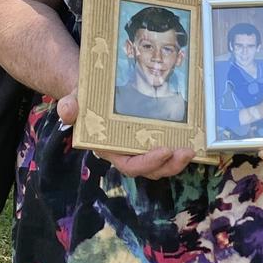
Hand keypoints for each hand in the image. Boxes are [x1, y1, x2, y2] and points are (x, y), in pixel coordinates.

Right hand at [57, 88, 194, 179]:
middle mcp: (126, 152)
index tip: (164, 151)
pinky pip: (166, 148)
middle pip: (150, 169)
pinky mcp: (150, 137)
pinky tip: (193, 139)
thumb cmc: (84, 99)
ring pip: (160, 164)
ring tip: (192, 150)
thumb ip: (70, 106)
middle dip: (168, 165)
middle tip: (186, 152)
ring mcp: (139, 146)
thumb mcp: (75, 99)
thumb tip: (68, 109)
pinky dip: (179, 148)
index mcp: (109, 149)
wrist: (92, 92)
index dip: (147, 162)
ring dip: (177, 161)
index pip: (129, 165)